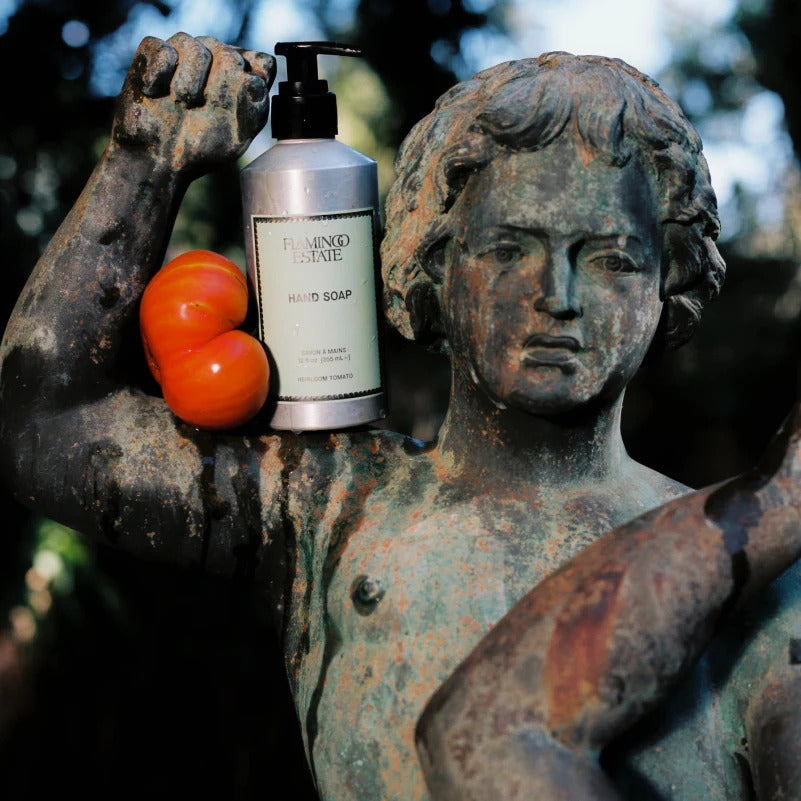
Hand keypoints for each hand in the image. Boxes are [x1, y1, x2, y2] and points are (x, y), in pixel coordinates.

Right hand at [111, 32, 274, 174]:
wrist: (158, 158)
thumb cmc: (201, 147)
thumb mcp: (237, 138)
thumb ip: (254, 108)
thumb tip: (253, 80)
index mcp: (242, 77)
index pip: (262, 62)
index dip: (249, 85)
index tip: (233, 110)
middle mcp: (217, 57)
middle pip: (229, 56)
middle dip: (217, 91)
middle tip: (201, 112)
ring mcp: (186, 51)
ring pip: (195, 47)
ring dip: (186, 84)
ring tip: (180, 105)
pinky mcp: (154, 50)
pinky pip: (161, 48)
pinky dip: (158, 75)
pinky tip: (154, 93)